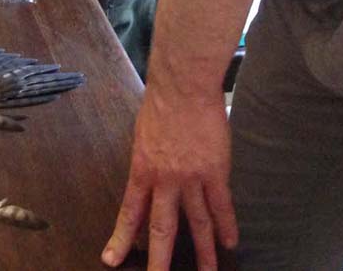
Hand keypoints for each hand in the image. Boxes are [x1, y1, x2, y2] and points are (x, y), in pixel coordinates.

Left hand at [102, 85, 236, 269]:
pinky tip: (230, 243)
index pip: (130, 213)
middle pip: (162, 227)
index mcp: (141, 171)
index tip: (112, 260)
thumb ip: (146, 166)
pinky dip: (227, 226)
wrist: (183, 88)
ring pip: (196, 223)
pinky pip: (222, 206)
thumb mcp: (141, 139)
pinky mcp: (215, 172)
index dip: (121, 238)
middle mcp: (164, 180)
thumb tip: (146, 187)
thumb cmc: (160, 108)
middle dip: (159, 259)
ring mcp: (191, 178)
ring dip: (202, 251)